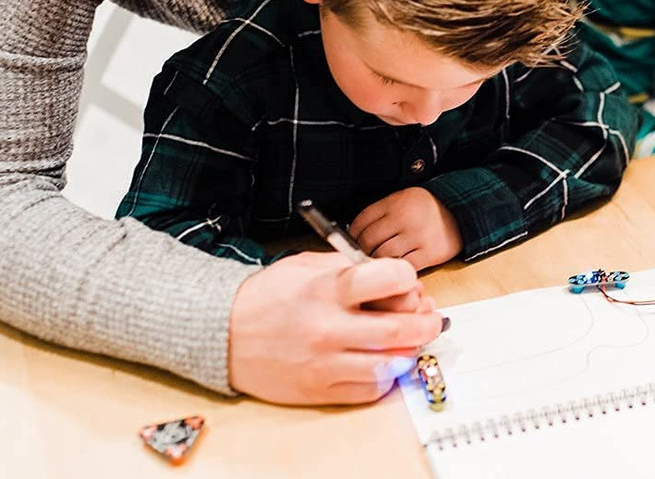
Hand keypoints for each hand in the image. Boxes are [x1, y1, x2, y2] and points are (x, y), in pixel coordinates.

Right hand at [228, 251, 442, 404]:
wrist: (223, 331)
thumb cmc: (269, 295)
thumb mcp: (308, 264)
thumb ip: (351, 268)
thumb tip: (392, 279)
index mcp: (329, 289)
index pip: (391, 279)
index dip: (409, 278)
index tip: (408, 281)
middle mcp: (330, 327)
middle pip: (400, 329)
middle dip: (426, 322)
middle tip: (430, 318)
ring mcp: (326, 363)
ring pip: (391, 364)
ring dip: (409, 351)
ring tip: (409, 340)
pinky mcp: (320, 390)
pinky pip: (370, 389)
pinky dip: (385, 377)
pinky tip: (382, 362)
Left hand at [350, 187, 462, 269]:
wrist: (460, 211)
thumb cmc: (427, 208)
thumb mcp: (402, 199)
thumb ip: (381, 213)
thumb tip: (355, 234)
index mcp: (395, 203)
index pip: (362, 221)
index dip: (352, 235)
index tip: (352, 242)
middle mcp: (404, 218)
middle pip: (369, 240)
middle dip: (362, 251)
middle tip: (362, 256)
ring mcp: (417, 236)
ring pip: (383, 256)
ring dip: (377, 263)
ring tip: (377, 264)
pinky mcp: (429, 253)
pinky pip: (403, 267)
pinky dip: (396, 271)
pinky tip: (394, 269)